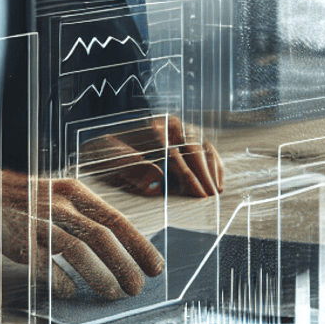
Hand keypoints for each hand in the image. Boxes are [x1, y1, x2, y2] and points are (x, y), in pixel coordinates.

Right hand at [0, 167, 163, 300]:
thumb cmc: (32, 202)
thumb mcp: (63, 197)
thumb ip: (89, 218)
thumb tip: (123, 249)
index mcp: (74, 193)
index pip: (115, 219)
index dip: (138, 245)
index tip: (154, 266)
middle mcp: (59, 204)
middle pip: (100, 236)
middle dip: (123, 265)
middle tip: (137, 288)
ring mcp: (39, 221)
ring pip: (76, 249)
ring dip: (99, 275)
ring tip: (113, 294)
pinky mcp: (20, 241)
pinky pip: (45, 264)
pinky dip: (60, 280)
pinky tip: (71, 292)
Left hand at [81, 116, 223, 197]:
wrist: (106, 147)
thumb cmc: (108, 158)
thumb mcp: (112, 164)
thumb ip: (133, 171)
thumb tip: (156, 180)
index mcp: (151, 129)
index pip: (175, 153)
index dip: (188, 176)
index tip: (197, 194)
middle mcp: (168, 125)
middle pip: (193, 148)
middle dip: (203, 175)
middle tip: (210, 198)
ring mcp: (180, 129)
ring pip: (203, 146)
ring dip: (211, 171)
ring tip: (215, 193)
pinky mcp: (188, 136)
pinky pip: (207, 149)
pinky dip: (214, 165)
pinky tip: (218, 183)